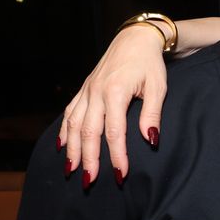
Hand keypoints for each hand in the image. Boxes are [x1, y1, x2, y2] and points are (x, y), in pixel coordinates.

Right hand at [59, 25, 167, 186]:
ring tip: (72, 171)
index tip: (120, 175)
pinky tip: (62, 147)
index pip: (114, 131)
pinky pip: (70, 112)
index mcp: (115, 92)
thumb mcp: (158, 87)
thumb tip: (150, 140)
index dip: (116, 155)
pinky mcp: (84, 89)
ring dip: (72, 149)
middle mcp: (96, 92)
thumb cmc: (149, 64)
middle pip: (88, 132)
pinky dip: (64, 131)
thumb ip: (152, 114)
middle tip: (90, 181)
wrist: (135, 38)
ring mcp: (87, 90)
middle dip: (88, 159)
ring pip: (74, 124)